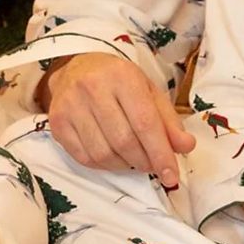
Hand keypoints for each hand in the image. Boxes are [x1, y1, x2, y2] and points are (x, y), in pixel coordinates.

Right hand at [45, 55, 195, 189]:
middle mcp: (92, 88)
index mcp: (122, 76)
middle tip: (153, 165)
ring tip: (133, 158)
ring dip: (125, 165)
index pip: (145, 122)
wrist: (77, 67)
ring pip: (103, 154)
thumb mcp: (149, 92)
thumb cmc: (118, 81)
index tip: (171, 175)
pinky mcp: (57, 123)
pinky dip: (104, 165)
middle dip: (144, 161)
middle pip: (124, 141)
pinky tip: (113, 156)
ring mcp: (71, 106)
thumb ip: (169, 121)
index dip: (161, 153)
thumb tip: (186, 146)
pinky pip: (85, 158)